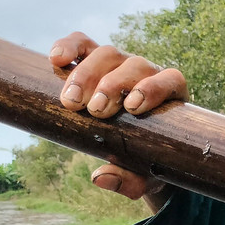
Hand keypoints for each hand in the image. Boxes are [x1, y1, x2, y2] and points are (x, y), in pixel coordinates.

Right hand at [49, 33, 186, 210]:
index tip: (132, 108)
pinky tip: (55, 58)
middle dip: (113, 87)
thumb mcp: (142, 176)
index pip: (170, 80)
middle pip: (133, 65)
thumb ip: (129, 181)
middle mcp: (147, 73)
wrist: (129, 144)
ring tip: (71, 101)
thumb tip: (99, 178)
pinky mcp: (93, 57)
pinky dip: (69, 46)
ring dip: (87, 75)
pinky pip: (82, 43)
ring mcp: (120, 62)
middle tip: (95, 111)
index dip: (154, 89)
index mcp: (170, 96)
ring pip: (106, 54)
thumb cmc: (143, 159)